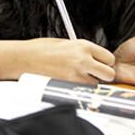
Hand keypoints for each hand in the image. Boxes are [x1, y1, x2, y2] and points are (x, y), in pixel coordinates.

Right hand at [0, 38, 115, 84]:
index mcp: (84, 46)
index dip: (105, 62)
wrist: (24, 59)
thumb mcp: (66, 43)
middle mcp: (83, 60)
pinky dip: (79, 90)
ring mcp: (76, 76)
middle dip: (103, 75)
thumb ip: (83, 50)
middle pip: (109, 74)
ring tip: (77, 78)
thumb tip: (93, 56)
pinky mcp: (68, 87)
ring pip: (96, 85)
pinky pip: (82, 92)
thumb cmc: (41, 50)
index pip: (109, 57)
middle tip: (95, 73)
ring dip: (90, 83)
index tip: (100, 63)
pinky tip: (70, 83)